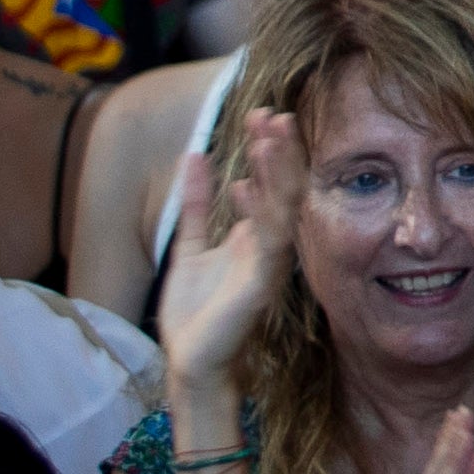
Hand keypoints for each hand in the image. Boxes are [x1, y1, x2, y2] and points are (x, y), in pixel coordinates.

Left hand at [158, 113, 306, 393]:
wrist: (191, 360)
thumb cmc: (196, 311)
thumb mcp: (190, 247)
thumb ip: (196, 205)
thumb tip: (196, 156)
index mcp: (258, 235)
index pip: (272, 182)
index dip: (270, 149)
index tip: (261, 116)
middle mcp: (271, 243)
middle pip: (284, 187)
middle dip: (279, 151)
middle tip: (271, 114)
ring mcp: (270, 261)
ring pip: (283, 207)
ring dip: (277, 171)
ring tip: (269, 136)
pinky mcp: (262, 281)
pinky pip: (269, 239)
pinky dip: (262, 210)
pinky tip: (249, 185)